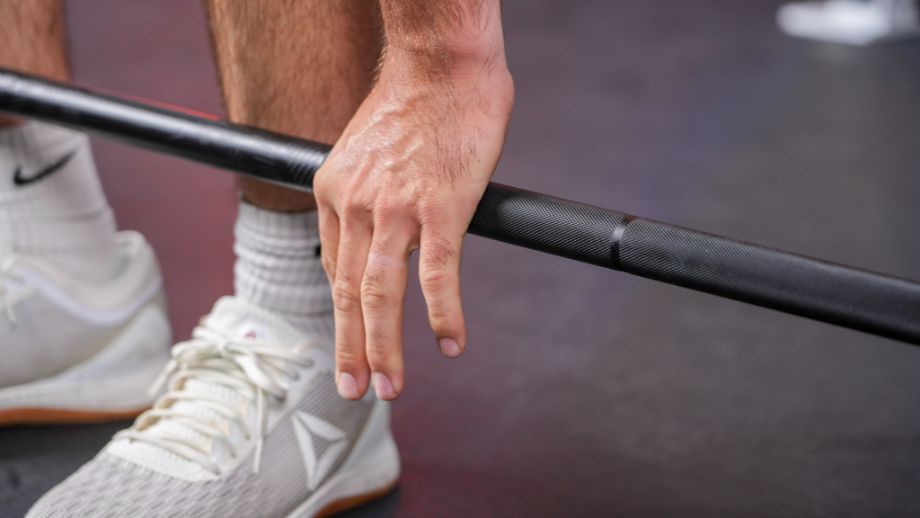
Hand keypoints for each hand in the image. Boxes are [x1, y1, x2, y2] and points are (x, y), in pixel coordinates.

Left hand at [313, 49, 513, 400]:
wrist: (441, 62)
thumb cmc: (416, 102)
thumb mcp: (368, 149)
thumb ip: (370, 193)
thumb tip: (389, 227)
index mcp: (335, 190)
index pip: (335, 267)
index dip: (345, 313)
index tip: (352, 342)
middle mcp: (356, 204)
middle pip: (349, 293)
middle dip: (350, 349)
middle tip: (355, 389)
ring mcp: (396, 208)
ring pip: (381, 295)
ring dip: (383, 350)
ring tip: (389, 386)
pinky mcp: (440, 207)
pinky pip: (437, 275)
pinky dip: (444, 315)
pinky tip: (451, 343)